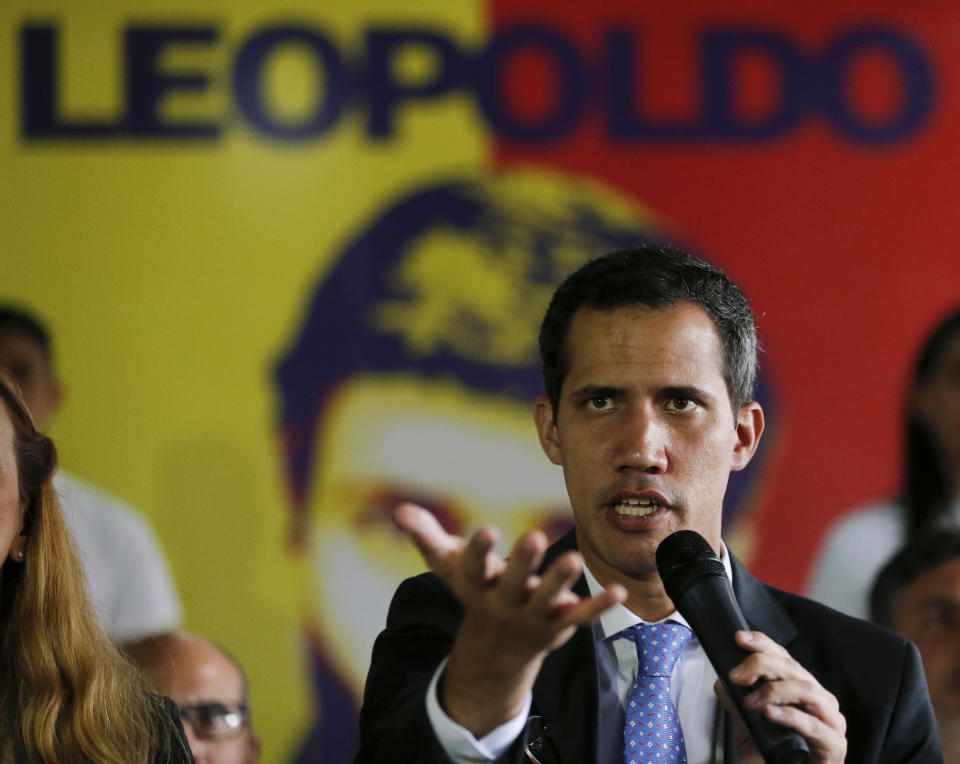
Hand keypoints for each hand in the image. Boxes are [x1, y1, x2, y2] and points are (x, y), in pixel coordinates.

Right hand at [395, 503, 625, 735]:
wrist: (497, 652)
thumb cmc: (474, 593)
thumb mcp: (448, 567)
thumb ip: (426, 536)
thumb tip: (398, 510)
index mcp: (476, 588)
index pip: (473, 569)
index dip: (478, 551)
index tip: (487, 530)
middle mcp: (503, 604)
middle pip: (513, 584)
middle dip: (523, 563)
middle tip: (534, 537)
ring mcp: (532, 617)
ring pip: (548, 601)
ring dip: (560, 582)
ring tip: (574, 559)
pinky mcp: (558, 625)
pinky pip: (580, 617)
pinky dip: (598, 606)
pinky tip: (619, 592)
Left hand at [718, 630, 846, 763]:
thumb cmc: (776, 755)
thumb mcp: (749, 725)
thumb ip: (737, 704)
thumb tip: (722, 683)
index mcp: (802, 690)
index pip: (785, 658)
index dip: (763, 644)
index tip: (740, 639)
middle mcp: (820, 700)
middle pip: (793, 669)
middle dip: (762, 665)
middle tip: (737, 676)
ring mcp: (830, 722)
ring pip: (806, 690)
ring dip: (773, 691)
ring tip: (750, 702)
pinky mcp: (834, 745)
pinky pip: (813, 725)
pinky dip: (789, 715)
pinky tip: (770, 714)